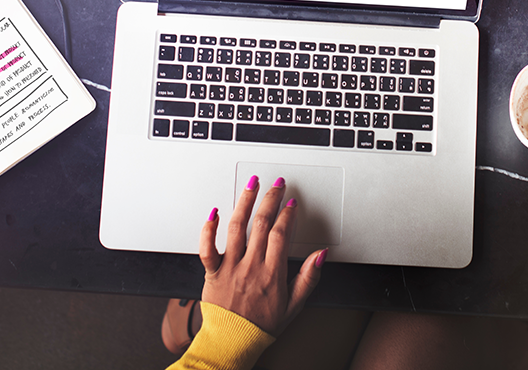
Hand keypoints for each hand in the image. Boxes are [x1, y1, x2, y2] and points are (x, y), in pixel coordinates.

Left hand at [200, 176, 326, 335]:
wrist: (233, 342)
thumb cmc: (262, 325)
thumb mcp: (294, 305)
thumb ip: (308, 278)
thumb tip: (320, 255)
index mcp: (271, 273)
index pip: (280, 234)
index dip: (287, 215)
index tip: (292, 204)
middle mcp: (250, 266)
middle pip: (260, 224)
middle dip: (270, 200)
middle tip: (276, 185)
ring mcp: (230, 267)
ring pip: (236, 227)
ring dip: (244, 202)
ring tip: (251, 185)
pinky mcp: (212, 272)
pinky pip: (207, 247)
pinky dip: (208, 228)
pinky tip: (213, 212)